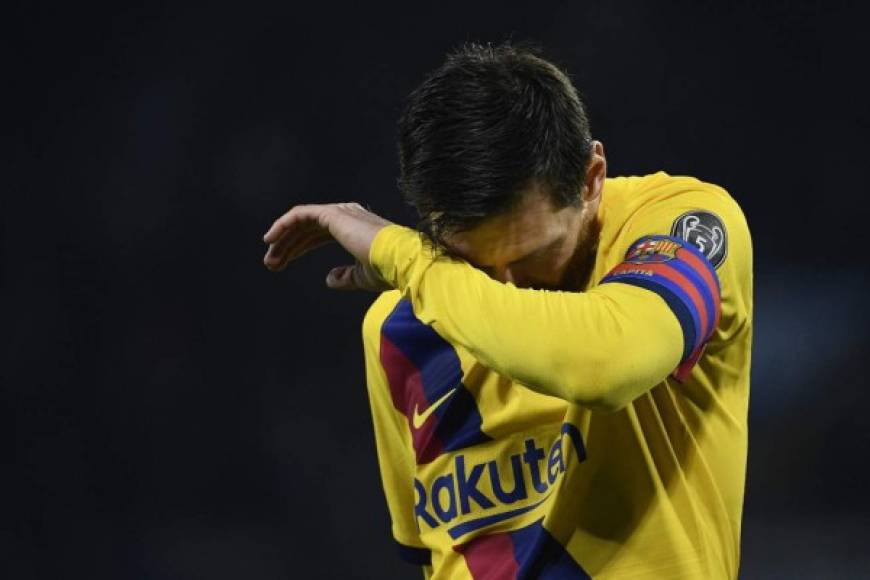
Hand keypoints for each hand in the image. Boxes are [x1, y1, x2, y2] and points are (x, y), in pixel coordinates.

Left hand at [262, 202, 394, 290]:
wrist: (400, 260)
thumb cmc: (388, 270)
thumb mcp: (363, 277)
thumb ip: (345, 277)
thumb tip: (329, 278)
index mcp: (355, 228)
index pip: (319, 234)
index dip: (300, 248)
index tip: (282, 264)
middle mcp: (347, 215)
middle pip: (308, 228)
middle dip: (288, 246)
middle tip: (271, 264)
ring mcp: (340, 213)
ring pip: (302, 222)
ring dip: (283, 239)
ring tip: (269, 259)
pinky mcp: (333, 214)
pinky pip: (300, 215)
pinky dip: (283, 225)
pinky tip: (270, 239)